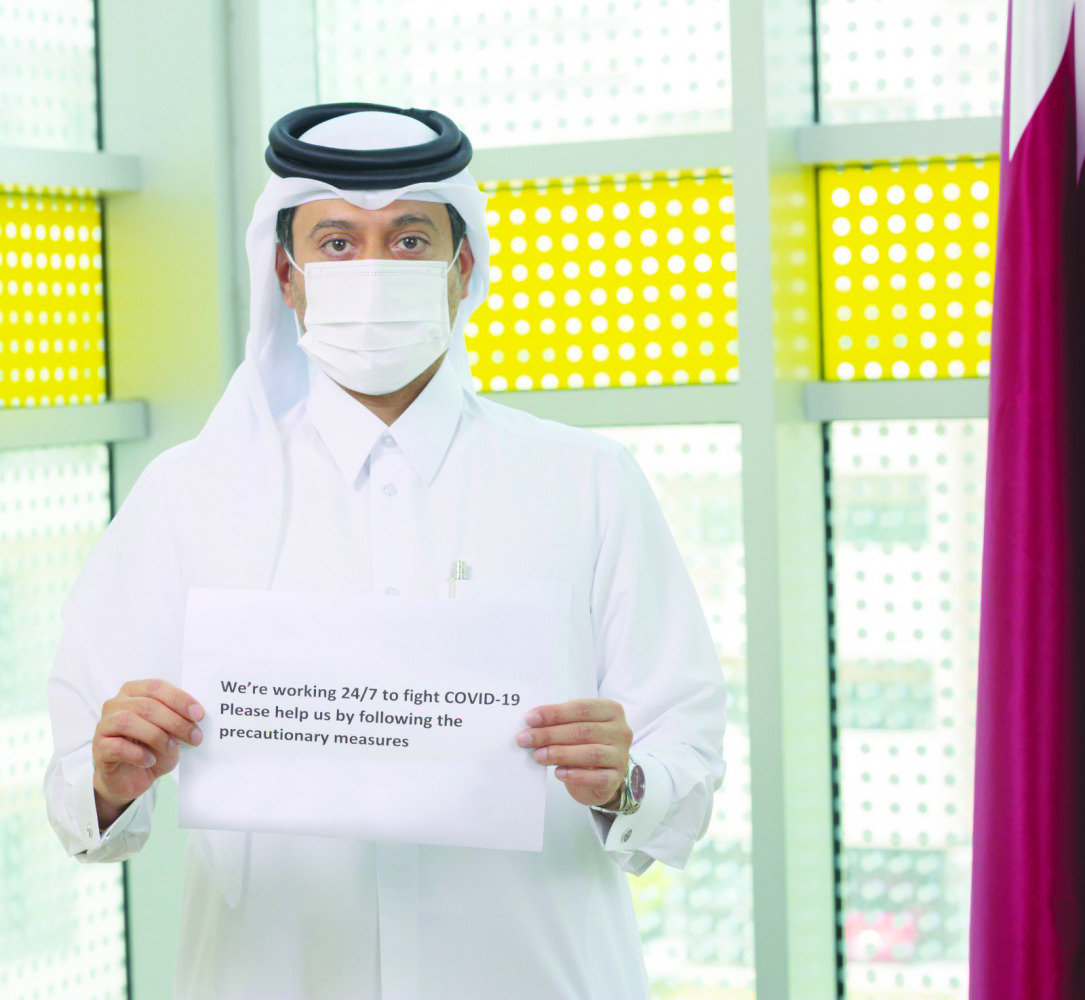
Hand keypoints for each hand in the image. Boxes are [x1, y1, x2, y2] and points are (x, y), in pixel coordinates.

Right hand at [92, 678, 203, 829]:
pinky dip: (138, 754)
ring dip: (157, 735)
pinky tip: (150, 760)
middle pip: (146, 705)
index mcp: (134, 691)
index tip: (199, 714)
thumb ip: (179, 717)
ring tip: (171, 747)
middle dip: (175, 721)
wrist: (131, 777)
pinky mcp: (99, 748)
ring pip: (128, 721)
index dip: (179, 699)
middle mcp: (115, 704)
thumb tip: (197, 713)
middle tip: (194, 736)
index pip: (156, 687)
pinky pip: (117, 746)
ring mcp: (104, 725)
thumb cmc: (152, 748)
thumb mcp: (171, 730)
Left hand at [516, 699, 632, 807]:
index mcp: (611, 710)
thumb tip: (531, 724)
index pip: (581, 708)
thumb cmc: (585, 744)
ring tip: (538, 756)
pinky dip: (576, 775)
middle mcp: (620, 731)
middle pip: (583, 730)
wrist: (600, 776)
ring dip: (560, 754)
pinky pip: (597, 777)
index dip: (554, 713)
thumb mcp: (577, 727)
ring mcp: (621, 755)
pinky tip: (558, 773)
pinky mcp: (616, 778)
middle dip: (550, 734)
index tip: (529, 718)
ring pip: (590, 753)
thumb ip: (560, 722)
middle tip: (525, 739)